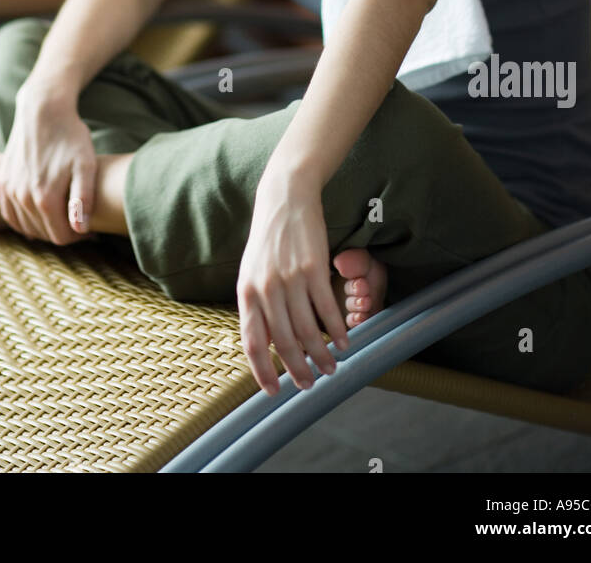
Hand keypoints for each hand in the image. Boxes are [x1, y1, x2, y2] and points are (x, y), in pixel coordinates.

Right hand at [0, 78, 96, 245]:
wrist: (43, 109)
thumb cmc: (70, 136)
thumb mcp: (85, 164)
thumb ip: (83, 198)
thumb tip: (81, 229)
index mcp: (45, 197)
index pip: (61, 237)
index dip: (78, 236)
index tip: (90, 227)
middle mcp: (23, 197)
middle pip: (44, 234)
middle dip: (63, 231)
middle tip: (79, 220)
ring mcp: (9, 190)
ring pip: (27, 227)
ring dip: (44, 227)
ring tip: (63, 215)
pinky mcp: (3, 181)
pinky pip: (10, 214)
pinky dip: (24, 220)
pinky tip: (39, 214)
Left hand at [237, 166, 348, 395]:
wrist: (284, 199)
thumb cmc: (268, 239)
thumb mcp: (251, 272)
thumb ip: (257, 306)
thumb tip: (265, 344)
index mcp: (246, 292)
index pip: (252, 342)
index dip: (262, 371)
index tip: (272, 392)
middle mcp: (266, 288)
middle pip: (283, 342)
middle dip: (298, 370)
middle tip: (309, 384)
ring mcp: (290, 278)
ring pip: (307, 330)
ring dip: (321, 355)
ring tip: (330, 368)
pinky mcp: (313, 268)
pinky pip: (326, 308)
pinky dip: (337, 330)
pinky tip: (344, 342)